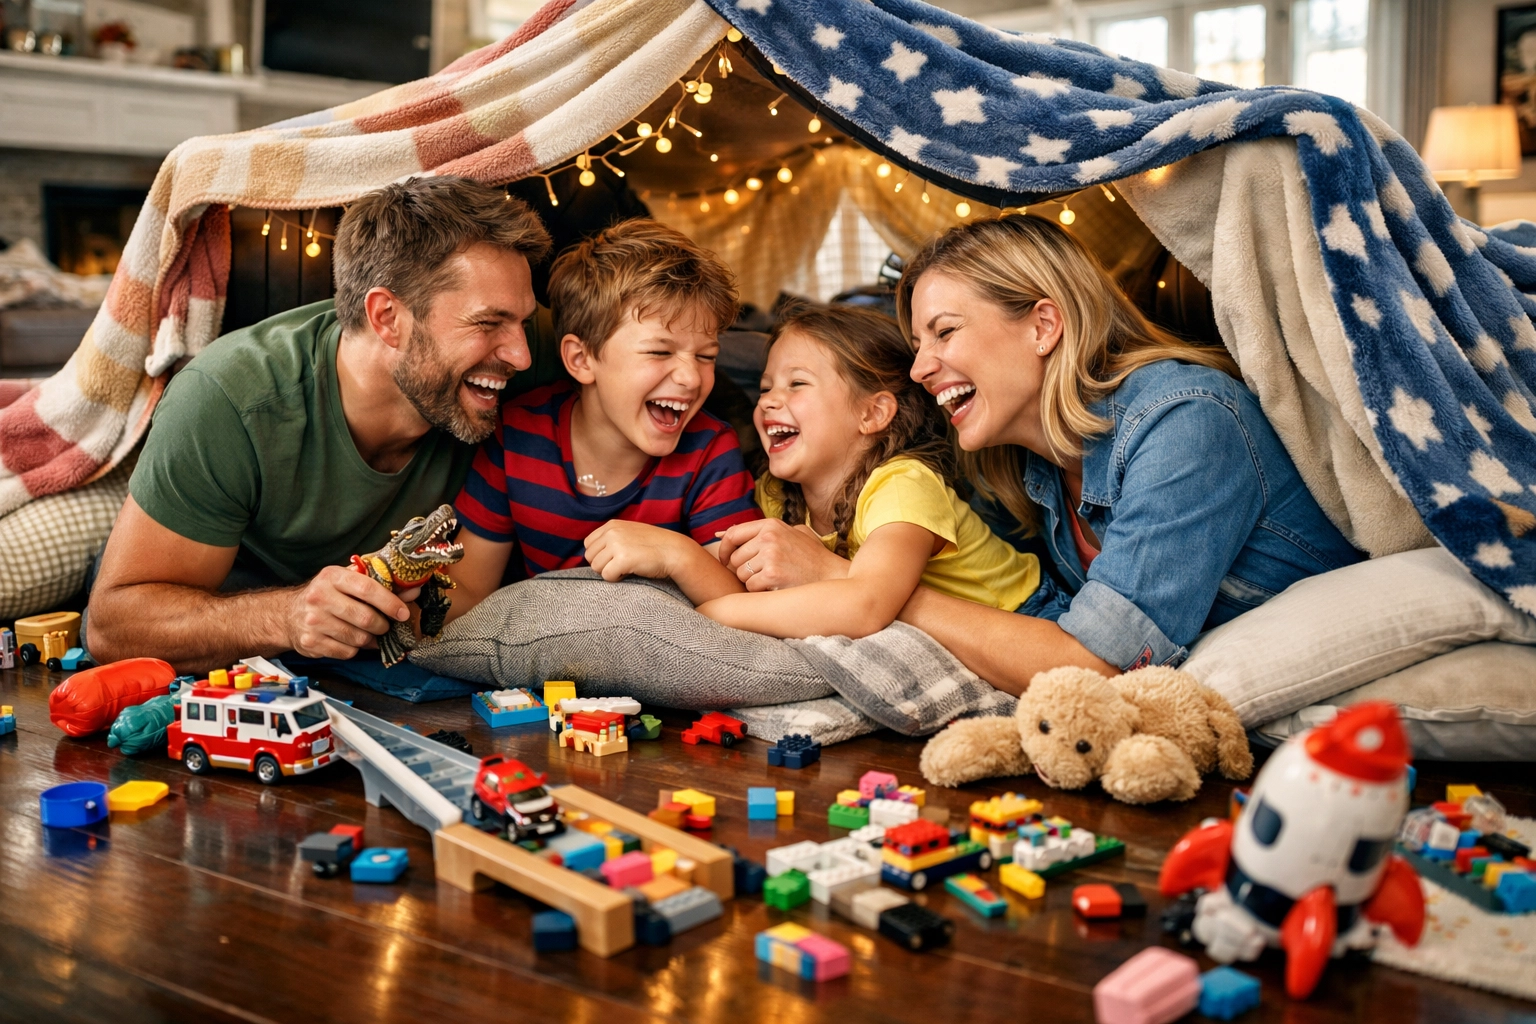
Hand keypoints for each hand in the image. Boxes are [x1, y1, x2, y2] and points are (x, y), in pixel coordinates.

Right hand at [285, 564, 410, 658]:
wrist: (287, 614)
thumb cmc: (328, 595)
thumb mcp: (348, 581)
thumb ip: (381, 584)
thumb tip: (414, 591)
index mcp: (332, 576)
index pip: (367, 588)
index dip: (390, 602)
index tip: (403, 613)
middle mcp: (319, 597)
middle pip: (366, 618)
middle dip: (383, 625)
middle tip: (386, 626)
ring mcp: (313, 621)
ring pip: (358, 638)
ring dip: (371, 639)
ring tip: (370, 633)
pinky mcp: (310, 642)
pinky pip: (347, 652)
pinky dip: (355, 649)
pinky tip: (351, 640)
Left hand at [585, 520, 687, 581]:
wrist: (674, 551)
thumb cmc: (653, 546)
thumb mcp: (630, 533)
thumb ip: (612, 538)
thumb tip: (592, 554)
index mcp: (612, 525)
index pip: (588, 544)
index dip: (599, 555)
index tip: (614, 558)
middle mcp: (612, 532)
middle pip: (590, 557)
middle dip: (603, 564)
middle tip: (621, 565)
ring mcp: (617, 545)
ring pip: (596, 567)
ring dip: (610, 571)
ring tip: (626, 568)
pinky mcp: (623, 559)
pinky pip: (607, 576)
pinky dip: (616, 578)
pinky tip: (629, 572)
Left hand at [715, 519, 849, 591]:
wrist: (833, 576)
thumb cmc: (813, 558)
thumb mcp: (792, 533)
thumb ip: (761, 531)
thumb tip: (721, 533)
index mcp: (771, 525)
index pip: (733, 534)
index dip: (724, 550)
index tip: (725, 561)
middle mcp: (768, 537)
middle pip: (735, 558)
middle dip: (743, 570)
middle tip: (760, 576)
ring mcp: (770, 555)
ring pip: (741, 574)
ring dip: (752, 582)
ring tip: (772, 581)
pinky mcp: (772, 574)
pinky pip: (750, 586)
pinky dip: (759, 592)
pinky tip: (776, 588)